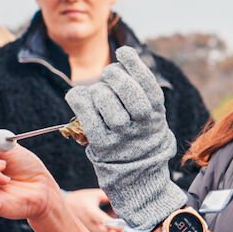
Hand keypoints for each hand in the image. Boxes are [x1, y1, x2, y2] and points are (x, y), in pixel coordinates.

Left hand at [65, 47, 187, 231]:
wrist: (139, 179)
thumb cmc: (141, 139)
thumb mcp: (151, 117)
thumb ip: (142, 91)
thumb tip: (124, 56)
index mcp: (156, 114)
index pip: (147, 83)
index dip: (134, 64)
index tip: (122, 52)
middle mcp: (141, 125)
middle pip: (127, 91)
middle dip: (114, 76)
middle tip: (108, 73)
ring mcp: (122, 136)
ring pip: (106, 102)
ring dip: (97, 90)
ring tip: (97, 90)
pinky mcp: (103, 146)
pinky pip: (88, 119)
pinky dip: (80, 102)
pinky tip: (77, 95)